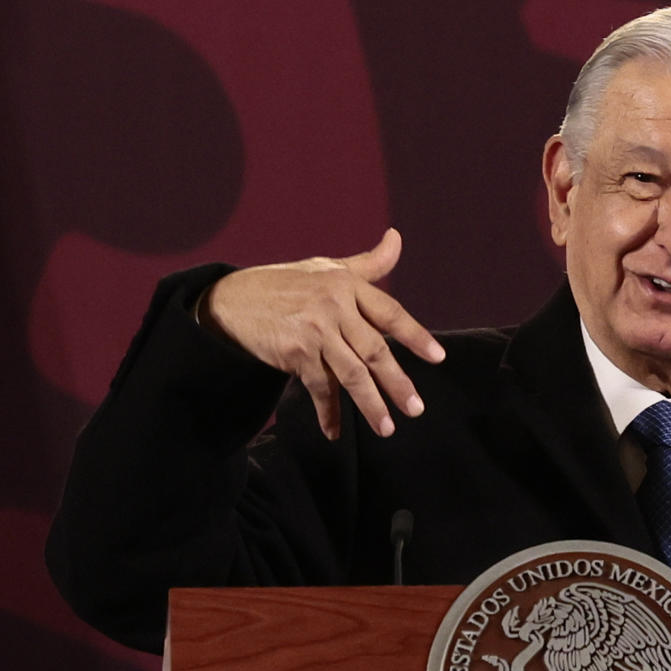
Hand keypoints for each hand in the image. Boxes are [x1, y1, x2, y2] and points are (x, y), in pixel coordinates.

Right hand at [204, 228, 444, 439]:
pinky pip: (319, 388)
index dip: (416, 336)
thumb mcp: (326, 268)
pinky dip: (328, 412)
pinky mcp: (294, 353)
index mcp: (346, 284)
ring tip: (387, 428)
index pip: (390, 313)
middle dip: (397, 382)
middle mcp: (333, 306)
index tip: (437, 358)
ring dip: (370, 404)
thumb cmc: (285, 283)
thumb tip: (397, 238)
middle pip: (375, 350)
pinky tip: (335, 432)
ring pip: (351, 374)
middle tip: (416, 408)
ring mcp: (314, 331)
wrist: (232, 300)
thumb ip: (367, 264)